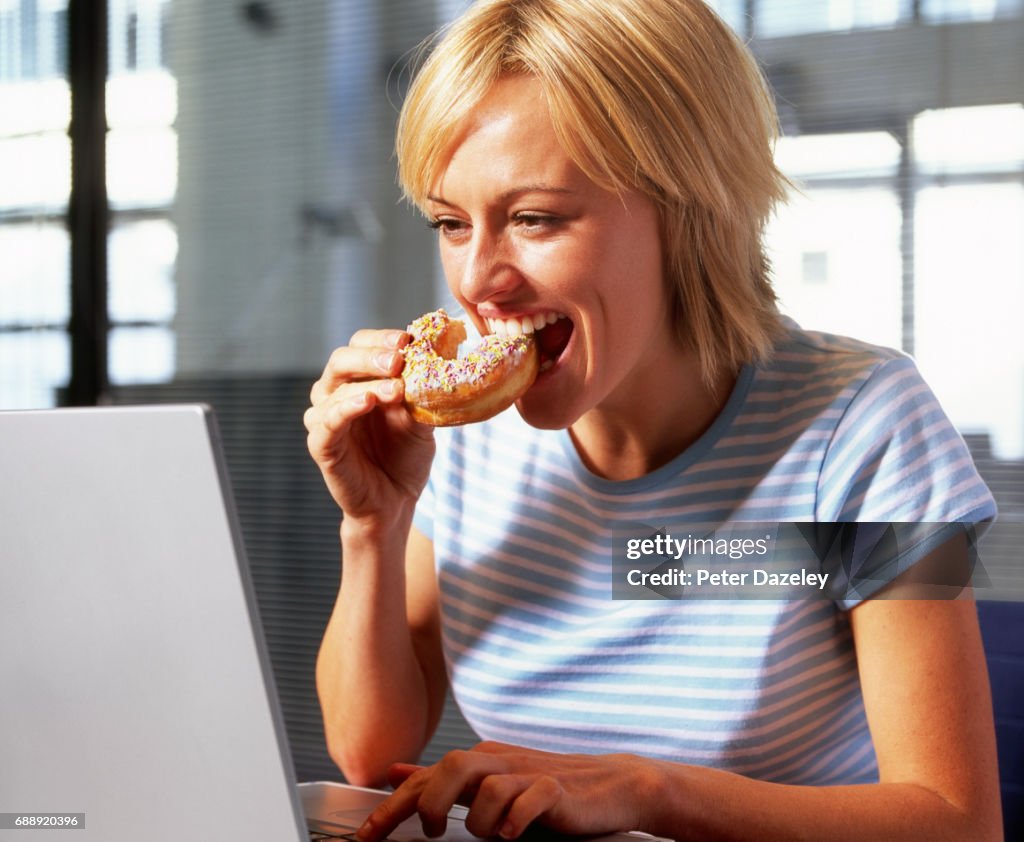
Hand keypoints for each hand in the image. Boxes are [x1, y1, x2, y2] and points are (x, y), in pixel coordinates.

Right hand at [304, 328, 434, 525]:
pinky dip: (345, 408)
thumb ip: (421, 393)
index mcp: (358, 380)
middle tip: (399, 359)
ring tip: (396, 388)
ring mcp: (325, 419)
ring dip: (366, 383)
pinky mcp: (321, 446)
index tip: (408, 340)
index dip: (381, 339)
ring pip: (332, 389)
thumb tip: (437, 360)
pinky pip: (326, 422)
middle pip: (341, 360)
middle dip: (372, 356)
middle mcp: (335, 394)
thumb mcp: (421, 420)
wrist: (396, 502)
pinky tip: (366, 400)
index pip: (360, 344)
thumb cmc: (405, 457)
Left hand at [356, 741, 659, 840]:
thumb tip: (396, 772)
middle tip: (430, 834)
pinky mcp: (558, 790)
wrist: (610, 784)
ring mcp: (529, 774)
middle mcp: (500, 762)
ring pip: (487, 783)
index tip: (367, 835)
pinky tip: (513, 834)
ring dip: (478, 818)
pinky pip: (531, 799)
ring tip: (487, 836)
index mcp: (481, 761)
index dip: (394, 804)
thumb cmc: (545, 788)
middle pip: (451, 768)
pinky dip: (516, 819)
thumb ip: (442, 779)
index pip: (427, 776)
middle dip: (428, 804)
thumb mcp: (488, 780)